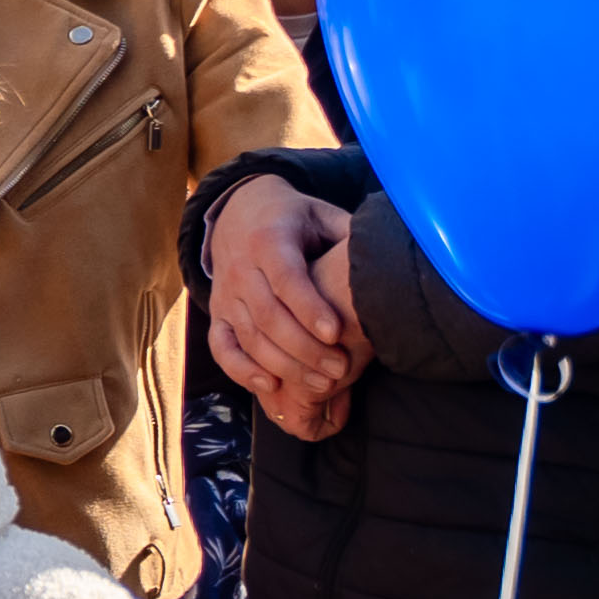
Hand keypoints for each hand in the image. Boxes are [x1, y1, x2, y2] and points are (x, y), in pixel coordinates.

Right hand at [208, 185, 360, 441]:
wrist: (239, 213)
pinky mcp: (217, 314)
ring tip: (322, 384)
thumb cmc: (293, 220)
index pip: (287, 279)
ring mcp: (225, 294)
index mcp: (269, 240)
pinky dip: (241, 370)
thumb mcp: (320, 215)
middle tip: (340, 370)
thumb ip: (347, 233)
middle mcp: (241, 269)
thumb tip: (381, 256)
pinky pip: (221, 347)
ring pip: (250, 337)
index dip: (310, 308)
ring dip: (284, 366)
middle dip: (305, 348)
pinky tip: (271, 386)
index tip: (337, 333)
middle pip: (269, 316)